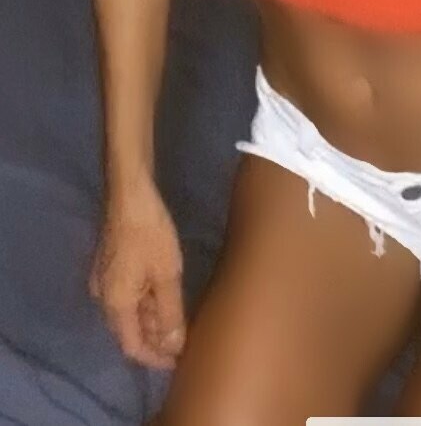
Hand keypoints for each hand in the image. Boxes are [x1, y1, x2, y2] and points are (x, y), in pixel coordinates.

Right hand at [88, 181, 186, 369]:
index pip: (132, 347)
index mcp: (114, 305)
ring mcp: (104, 280)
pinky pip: (127, 295)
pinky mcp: (110, 265)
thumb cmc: (150, 233)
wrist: (130, 193)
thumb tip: (172, 347)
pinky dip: (145, 301)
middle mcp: (103, 298)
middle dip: (156, 339)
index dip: (156, 358)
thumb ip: (170, 315)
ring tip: (180, 320)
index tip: (180, 361)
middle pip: (129, 331)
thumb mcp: (167, 275)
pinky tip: (165, 296)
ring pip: (129, 312)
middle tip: (185, 340)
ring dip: (152, 319)